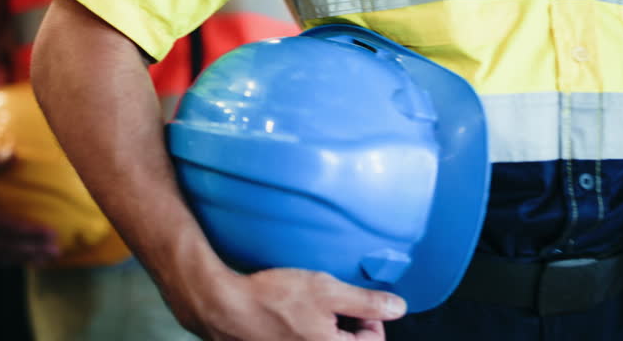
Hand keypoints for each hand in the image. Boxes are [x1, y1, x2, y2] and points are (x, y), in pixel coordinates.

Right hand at [0, 142, 58, 264]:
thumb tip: (12, 153)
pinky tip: (24, 260)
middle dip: (32, 250)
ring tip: (47, 259)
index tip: (52, 233)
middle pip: (4, 246)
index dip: (29, 232)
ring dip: (23, 258)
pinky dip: (7, 258)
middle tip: (58, 250)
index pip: (5, 227)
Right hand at [178, 268, 406, 340]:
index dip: (371, 317)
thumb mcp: (327, 290)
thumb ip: (366, 301)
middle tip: (332, 303)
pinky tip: (292, 317)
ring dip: (325, 328)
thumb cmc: (272, 299)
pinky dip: (304, 332)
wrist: (224, 307)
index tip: (357, 302)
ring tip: (310, 308)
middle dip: (346, 323)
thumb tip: (398, 307)